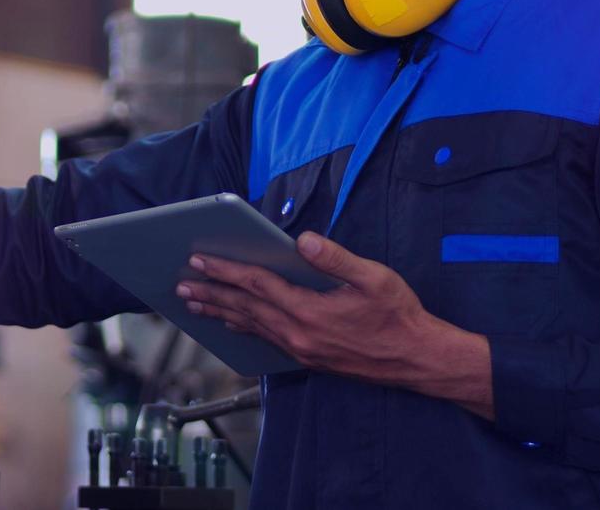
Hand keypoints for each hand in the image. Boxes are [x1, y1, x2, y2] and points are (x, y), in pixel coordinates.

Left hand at [176, 231, 494, 418]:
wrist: (419, 360)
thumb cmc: (399, 316)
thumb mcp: (374, 278)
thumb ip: (336, 258)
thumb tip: (303, 240)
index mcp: (309, 312)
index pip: (256, 286)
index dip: (225, 270)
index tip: (199, 259)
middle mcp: (297, 334)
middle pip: (243, 309)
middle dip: (210, 293)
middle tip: (180, 284)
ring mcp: (300, 350)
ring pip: (250, 327)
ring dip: (220, 313)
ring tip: (193, 304)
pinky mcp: (308, 358)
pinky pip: (265, 340)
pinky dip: (243, 329)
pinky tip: (232, 324)